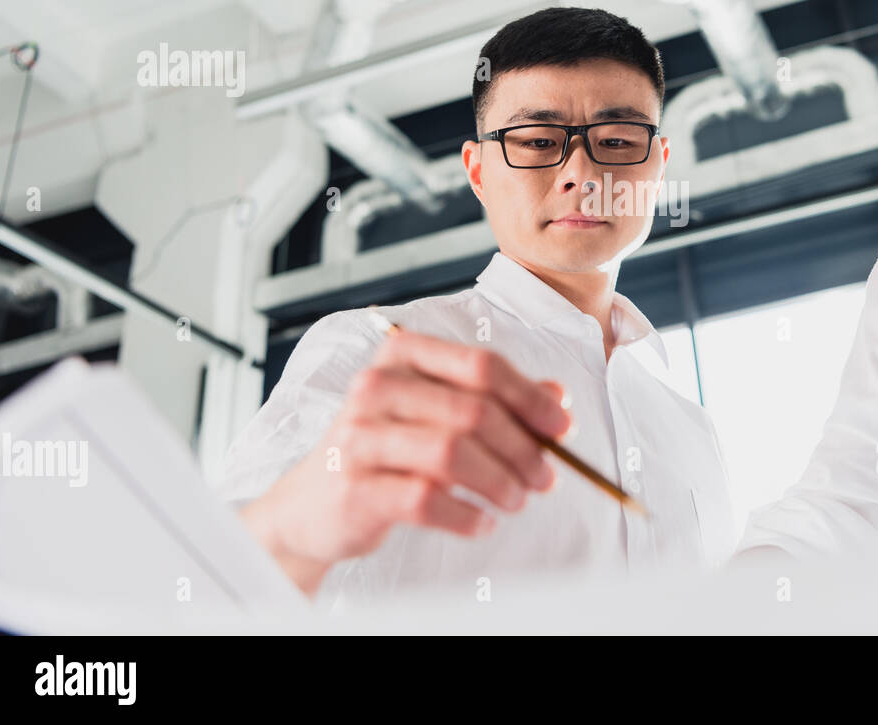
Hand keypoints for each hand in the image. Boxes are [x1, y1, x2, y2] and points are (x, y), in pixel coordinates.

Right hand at [240, 329, 570, 596]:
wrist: (313, 504)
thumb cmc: (386, 451)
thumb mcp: (439, 413)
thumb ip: (497, 399)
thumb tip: (557, 396)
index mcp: (402, 355)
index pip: (481, 365)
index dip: (530, 397)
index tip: (563, 426)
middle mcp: (376, 388)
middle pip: (472, 411)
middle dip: (522, 448)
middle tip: (546, 477)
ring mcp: (360, 437)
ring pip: (451, 454)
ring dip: (499, 481)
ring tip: (517, 500)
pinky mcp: (354, 489)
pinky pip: (425, 499)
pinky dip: (465, 514)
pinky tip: (481, 522)